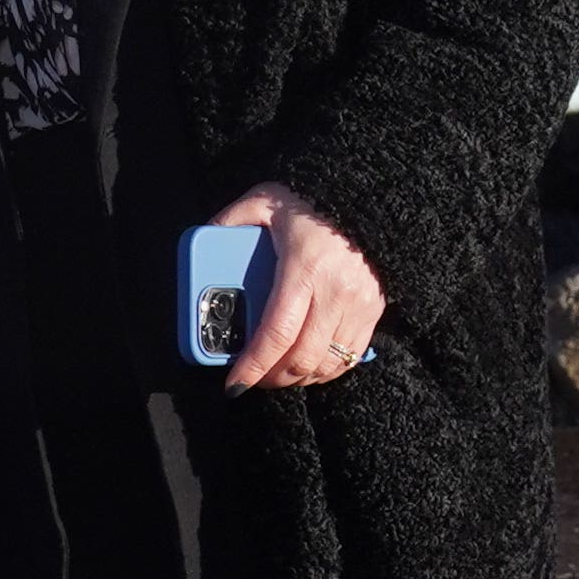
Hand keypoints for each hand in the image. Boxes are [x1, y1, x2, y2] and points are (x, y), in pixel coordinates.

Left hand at [212, 182, 385, 392]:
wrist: (369, 193)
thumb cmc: (312, 200)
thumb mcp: (266, 200)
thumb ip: (231, 220)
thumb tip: (204, 240)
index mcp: (304, 269)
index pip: (276, 334)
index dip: (253, 367)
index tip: (234, 384)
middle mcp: (336, 292)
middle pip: (301, 359)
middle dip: (272, 379)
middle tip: (252, 379)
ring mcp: (359, 304)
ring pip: (327, 364)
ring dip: (299, 378)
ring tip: (278, 373)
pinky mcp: (375, 309)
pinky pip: (350, 356)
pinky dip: (327, 370)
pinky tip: (308, 366)